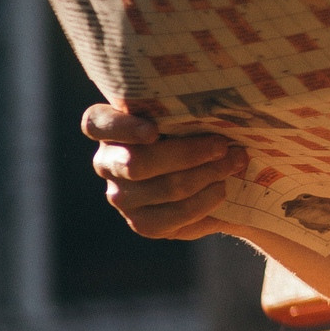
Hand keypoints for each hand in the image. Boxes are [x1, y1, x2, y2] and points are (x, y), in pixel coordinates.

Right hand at [84, 104, 242, 240]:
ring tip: (234, 163)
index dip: (121, 128)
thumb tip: (220, 108)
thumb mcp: (189, 113)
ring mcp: (121, 196)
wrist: (214, 174)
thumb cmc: (197, 130)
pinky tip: (221, 189)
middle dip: (189, 154)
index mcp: (110, 127)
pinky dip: (205, 202)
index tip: (152, 131)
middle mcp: (108, 163)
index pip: (95, 124)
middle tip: (223, 146)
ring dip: (207, 175)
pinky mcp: (142, 223)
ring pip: (164, 188)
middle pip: (137, 163)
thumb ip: (189, 108)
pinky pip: (173, 216)